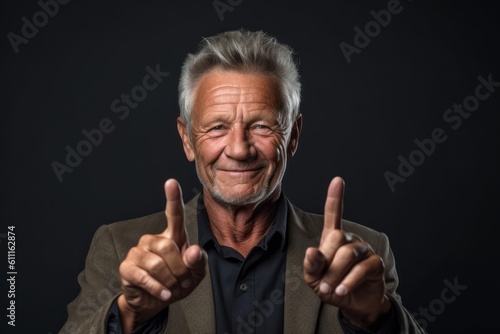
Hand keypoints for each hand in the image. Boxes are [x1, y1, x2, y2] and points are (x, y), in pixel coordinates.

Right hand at [118, 179, 206, 331]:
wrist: (155, 303)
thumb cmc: (177, 283)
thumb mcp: (195, 275)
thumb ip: (198, 262)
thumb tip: (192, 251)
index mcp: (172, 236)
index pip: (174, 215)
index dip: (173, 198)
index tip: (171, 182)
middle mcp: (153, 239)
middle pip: (168, 248)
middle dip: (180, 270)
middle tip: (182, 282)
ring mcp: (138, 252)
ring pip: (157, 263)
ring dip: (170, 281)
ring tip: (172, 288)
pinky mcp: (127, 267)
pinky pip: (144, 277)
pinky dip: (158, 289)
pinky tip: (163, 294)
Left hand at [303, 177, 390, 327]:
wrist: (354, 306)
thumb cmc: (331, 287)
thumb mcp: (314, 279)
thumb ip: (311, 266)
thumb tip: (311, 252)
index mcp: (332, 239)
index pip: (333, 215)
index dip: (335, 198)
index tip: (337, 180)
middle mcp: (350, 239)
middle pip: (336, 239)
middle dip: (326, 263)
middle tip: (321, 283)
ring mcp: (364, 249)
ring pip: (347, 254)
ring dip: (335, 275)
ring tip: (329, 290)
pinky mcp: (376, 263)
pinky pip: (361, 269)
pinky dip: (348, 282)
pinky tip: (342, 291)